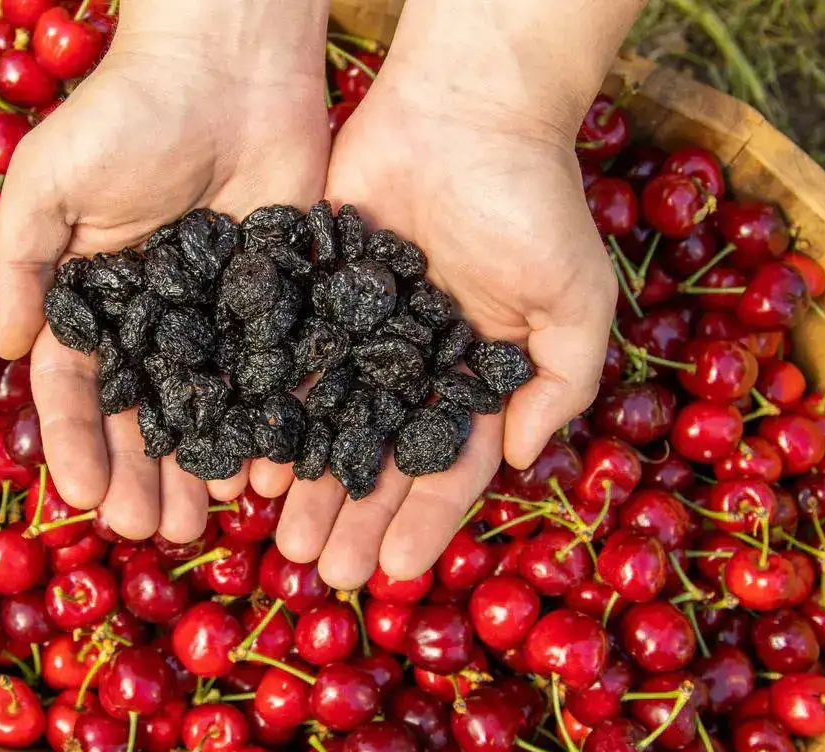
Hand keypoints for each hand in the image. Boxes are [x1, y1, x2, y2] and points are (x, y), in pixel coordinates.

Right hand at [0, 3, 329, 543]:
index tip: (83, 499)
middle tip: (154, 531)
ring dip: (203, 468)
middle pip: (145, 415)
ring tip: (206, 521)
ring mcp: (218, 316)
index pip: (76, 388)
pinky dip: (267, 428)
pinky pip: (271, 378)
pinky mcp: (278, 304)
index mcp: (93, 297)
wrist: (230, 60)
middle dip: (144, 476)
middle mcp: (154, 318)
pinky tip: (266, 472)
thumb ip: (20, 263)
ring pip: (209, 411)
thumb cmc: (126, 110)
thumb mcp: (47, 181)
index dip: (77, 446)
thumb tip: (10, 347)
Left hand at [271, 72, 615, 588]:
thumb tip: (521, 460)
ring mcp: (358, 334)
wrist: (465, 107)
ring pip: (326, 425)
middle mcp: (411, 366)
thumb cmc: (532, 202)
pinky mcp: (311, 294)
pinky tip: (251, 459)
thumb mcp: (574, 300)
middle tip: (322, 572)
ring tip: (279, 536)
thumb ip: (558, 384)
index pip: (447, 467)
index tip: (395, 572)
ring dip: (306, 484)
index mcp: (472, 377)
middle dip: (353, 517)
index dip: (424, 523)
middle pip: (377, 459)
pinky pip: (286, 365)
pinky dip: (270, 414)